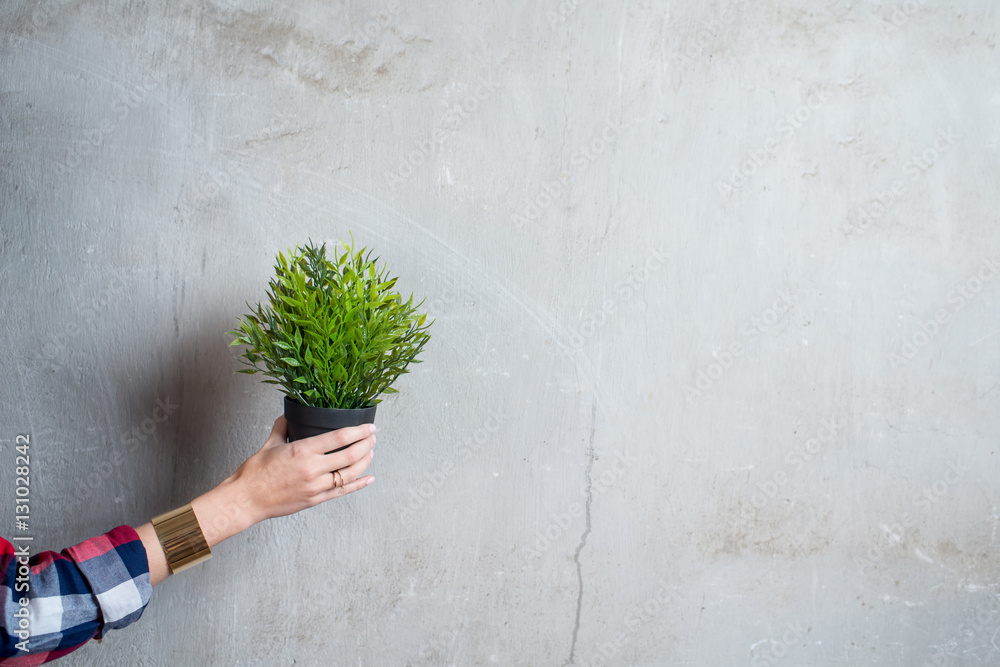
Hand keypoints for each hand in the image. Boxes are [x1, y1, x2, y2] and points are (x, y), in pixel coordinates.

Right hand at [228, 415, 376, 524]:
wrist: (245, 499)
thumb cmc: (254, 473)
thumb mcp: (269, 444)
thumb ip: (282, 428)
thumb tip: (288, 416)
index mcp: (303, 451)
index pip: (340, 438)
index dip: (359, 431)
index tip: (369, 427)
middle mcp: (313, 468)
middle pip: (351, 455)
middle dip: (367, 444)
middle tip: (373, 437)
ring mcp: (316, 486)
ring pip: (350, 474)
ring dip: (365, 462)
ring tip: (371, 452)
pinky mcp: (315, 500)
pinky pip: (342, 492)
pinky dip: (358, 484)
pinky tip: (369, 478)